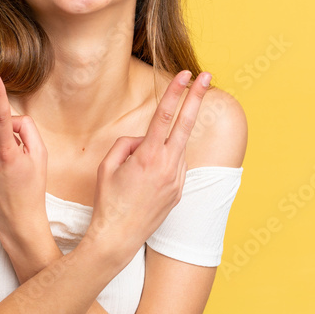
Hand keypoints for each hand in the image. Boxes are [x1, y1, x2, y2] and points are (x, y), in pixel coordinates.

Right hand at [87, 69, 210, 263]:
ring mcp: (177, 180)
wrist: (118, 238)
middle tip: (207, 76)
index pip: (165, 116)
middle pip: (186, 124)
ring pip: (174, 149)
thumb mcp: (107, 166)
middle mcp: (168, 166)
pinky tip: (145, 180)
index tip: (185, 75)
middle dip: (196, 97)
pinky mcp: (179, 192)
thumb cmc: (108, 201)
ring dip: (162, 146)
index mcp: (148, 156)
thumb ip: (126, 144)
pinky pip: (173, 167)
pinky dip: (163, 163)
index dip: (175, 92)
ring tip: (136, 171)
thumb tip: (141, 139)